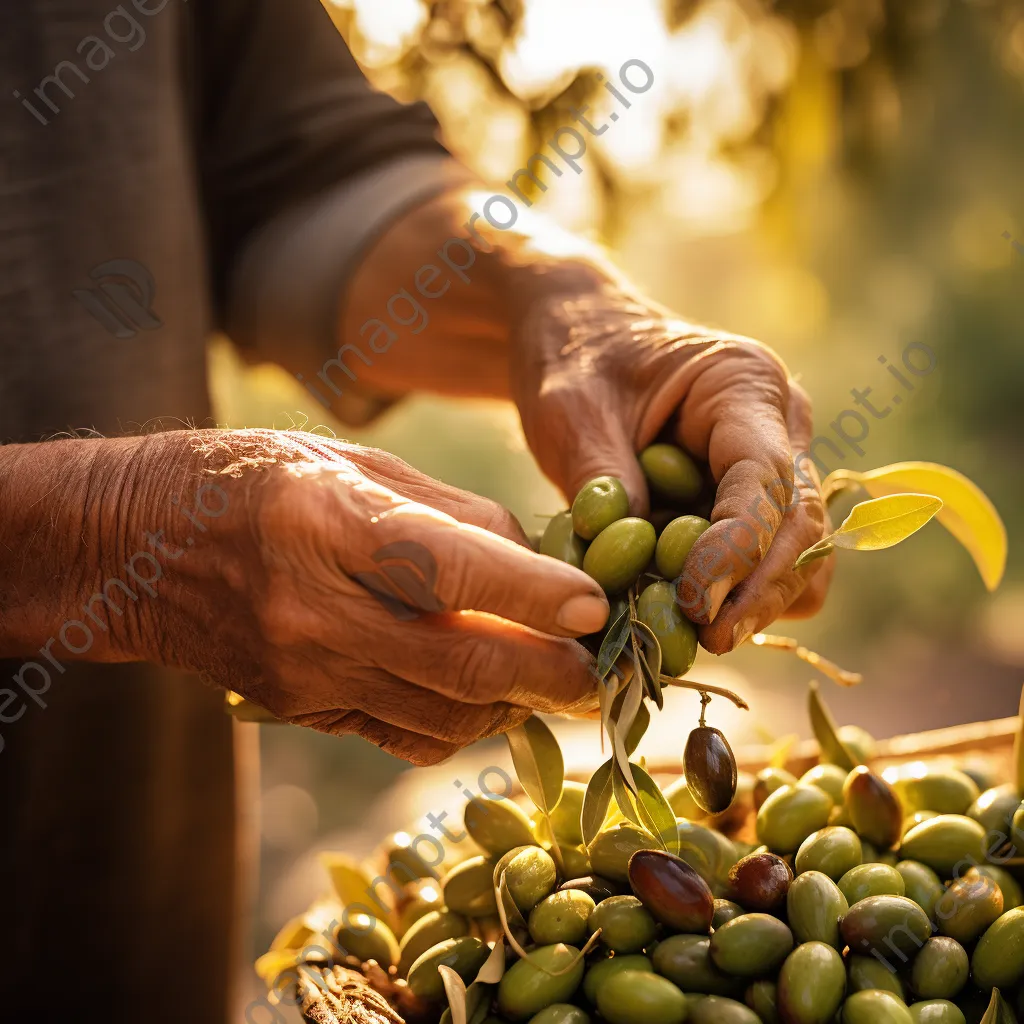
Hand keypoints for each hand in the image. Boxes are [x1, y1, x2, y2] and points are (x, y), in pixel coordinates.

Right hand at [89, 431, 607, 763]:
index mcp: (328, 520)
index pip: (449, 568)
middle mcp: (314, 605)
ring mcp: (302, 669)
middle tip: (598, 671)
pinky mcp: (300, 708)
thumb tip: (535, 564)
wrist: (136, 546)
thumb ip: (451, 512)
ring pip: (442, 714)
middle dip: (548, 675)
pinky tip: (486, 695)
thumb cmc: (255, 478)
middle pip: (459, 663)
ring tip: (552, 680)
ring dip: (514, 705)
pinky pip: (403, 734)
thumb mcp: (353, 463)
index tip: (596, 607)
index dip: (532, 594)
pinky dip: (462, 722)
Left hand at [510, 282, 833, 654]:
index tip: (697, 604)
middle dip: (760, 592)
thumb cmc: (575, 360)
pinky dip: (736, 593)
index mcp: (744, 385)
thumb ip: (603, 484)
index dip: (738, 549)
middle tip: (709, 643)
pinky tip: (682, 609)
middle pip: (802, 526)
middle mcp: (780, 425)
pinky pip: (768, 561)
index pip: (764, 479)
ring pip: (800, 554)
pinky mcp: (752, 500)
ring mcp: (774, 464)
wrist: (581, 337)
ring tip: (692, 633)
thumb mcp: (571, 412)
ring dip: (756, 601)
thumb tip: (634, 576)